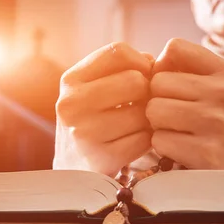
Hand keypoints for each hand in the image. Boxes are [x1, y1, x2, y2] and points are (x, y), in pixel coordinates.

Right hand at [56, 42, 152, 175]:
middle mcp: (72, 104)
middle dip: (147, 92)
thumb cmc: (92, 121)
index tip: (145, 75)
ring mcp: (85, 133)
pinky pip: (145, 139)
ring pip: (144, 112)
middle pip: (135, 80)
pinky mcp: (101, 159)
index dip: (141, 61)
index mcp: (71, 80)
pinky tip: (135, 141)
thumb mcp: (93, 89)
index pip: (118, 52)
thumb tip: (153, 62)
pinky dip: (147, 140)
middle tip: (142, 104)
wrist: (73, 171)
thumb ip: (121, 68)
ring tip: (137, 125)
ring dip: (148, 119)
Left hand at [146, 38, 223, 169]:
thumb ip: (184, 69)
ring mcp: (217, 123)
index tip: (172, 87)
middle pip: (158, 81)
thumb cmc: (219, 124)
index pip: (175, 47)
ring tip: (178, 133)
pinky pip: (158, 141)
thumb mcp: (216, 89)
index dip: (163, 67)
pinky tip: (182, 152)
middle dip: (158, 101)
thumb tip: (144, 63)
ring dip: (158, 126)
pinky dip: (163, 148)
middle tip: (175, 117)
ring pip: (154, 110)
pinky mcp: (206, 153)